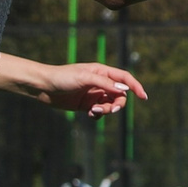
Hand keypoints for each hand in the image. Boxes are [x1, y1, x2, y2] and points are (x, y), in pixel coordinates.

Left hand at [0, 60, 146, 116]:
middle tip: (110, 109)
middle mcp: (100, 83)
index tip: (144, 97)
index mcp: (102, 72)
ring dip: (106, 109)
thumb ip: (105, 84)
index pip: (124, 78)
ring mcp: (93, 94)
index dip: (135, 86)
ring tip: (94, 111)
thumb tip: (124, 89)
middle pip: (119, 95)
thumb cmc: (63, 77)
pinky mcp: (86, 105)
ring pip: (110, 104)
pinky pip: (100, 111)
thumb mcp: (85, 78)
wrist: (43, 87)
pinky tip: (90, 114)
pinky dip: (98, 114)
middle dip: (117, 103)